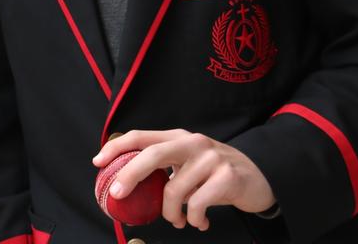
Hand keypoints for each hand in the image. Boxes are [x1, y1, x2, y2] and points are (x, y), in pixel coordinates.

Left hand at [92, 129, 275, 230]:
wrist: (259, 178)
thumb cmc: (213, 173)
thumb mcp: (187, 163)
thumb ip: (163, 168)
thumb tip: (125, 184)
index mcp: (177, 136)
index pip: (140, 136)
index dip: (116, 147)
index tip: (98, 162)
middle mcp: (192, 142)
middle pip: (152, 154)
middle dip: (130, 175)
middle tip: (118, 194)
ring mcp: (210, 158)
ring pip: (174, 190)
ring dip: (171, 213)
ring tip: (178, 221)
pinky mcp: (226, 177)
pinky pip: (197, 204)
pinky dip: (194, 219)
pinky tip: (199, 221)